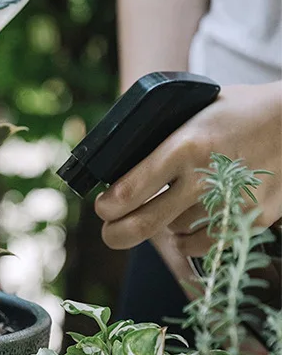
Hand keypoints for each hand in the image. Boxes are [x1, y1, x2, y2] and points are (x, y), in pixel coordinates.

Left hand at [95, 82, 281, 255]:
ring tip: (169, 207)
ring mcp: (229, 202)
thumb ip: (161, 136)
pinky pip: (205, 244)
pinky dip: (191, 238)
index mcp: (184, 147)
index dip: (107, 207)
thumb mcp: (194, 109)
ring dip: (163, 226)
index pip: (129, 191)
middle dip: (116, 234)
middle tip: (110, 231)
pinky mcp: (252, 219)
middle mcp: (204, 178)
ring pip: (175, 233)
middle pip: (142, 225)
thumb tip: (119, 161)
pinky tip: (191, 221)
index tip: (103, 207)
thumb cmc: (242, 111)